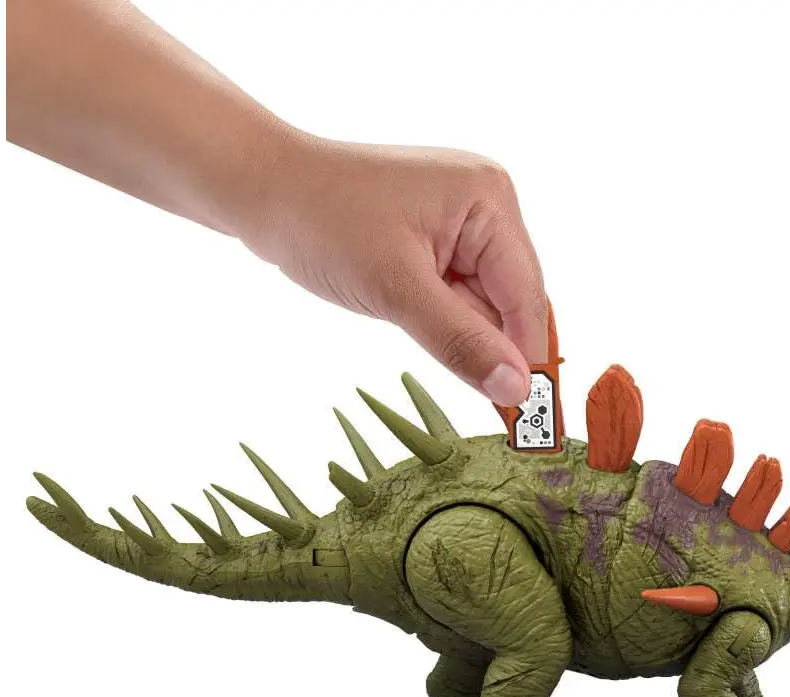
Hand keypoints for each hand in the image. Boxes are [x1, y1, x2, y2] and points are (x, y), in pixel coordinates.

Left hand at [239, 129, 547, 405]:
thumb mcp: (395, 290)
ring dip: (458, 329)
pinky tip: (407, 315)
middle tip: (482, 404)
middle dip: (488, 343)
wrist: (261, 188)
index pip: (525, 293)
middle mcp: (486, 202)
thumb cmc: (322, 222)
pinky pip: (456, 289)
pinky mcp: (437, 234)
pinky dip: (442, 317)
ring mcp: (461, 218)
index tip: (528, 416)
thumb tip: (517, 391)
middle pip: (510, 297)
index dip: (527, 355)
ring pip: (481, 299)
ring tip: (403, 319)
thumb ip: (461, 342)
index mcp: (489, 198)